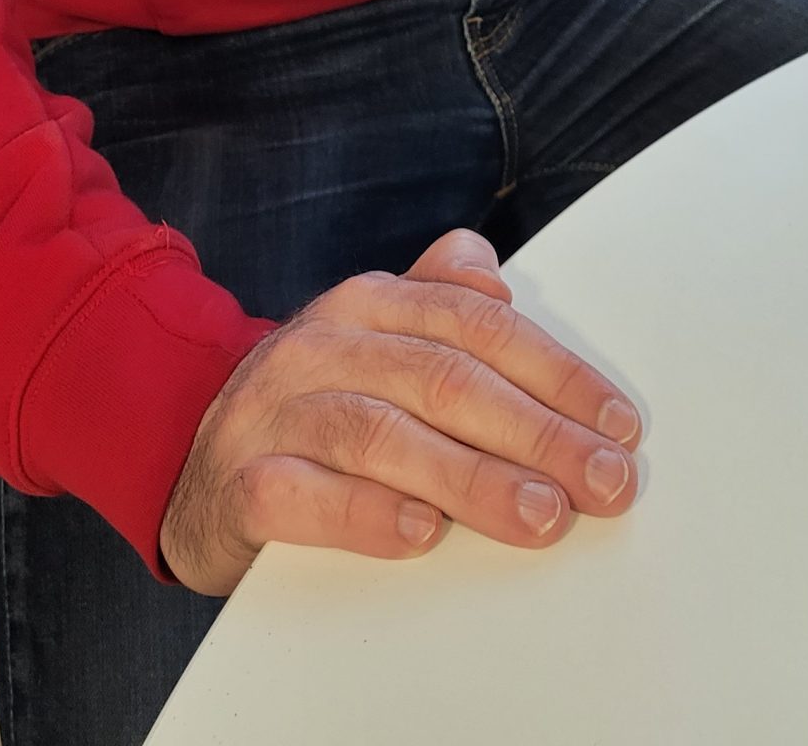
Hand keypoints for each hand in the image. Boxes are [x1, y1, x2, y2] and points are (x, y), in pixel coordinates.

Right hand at [157, 227, 643, 594]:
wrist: (190, 458)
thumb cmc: (313, 403)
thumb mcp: (373, 337)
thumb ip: (438, 300)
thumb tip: (496, 276)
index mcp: (370, 304)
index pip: (478, 327)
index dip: (556, 373)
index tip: (618, 424)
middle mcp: (324, 346)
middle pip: (444, 379)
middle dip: (536, 432)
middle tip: (602, 480)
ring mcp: (277, 413)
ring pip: (382, 434)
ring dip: (470, 477)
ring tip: (539, 513)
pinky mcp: (241, 484)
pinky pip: (302, 496)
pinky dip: (363, 512)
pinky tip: (418, 531)